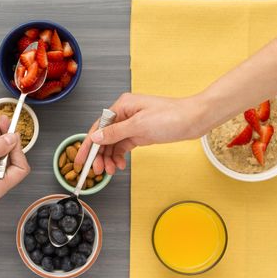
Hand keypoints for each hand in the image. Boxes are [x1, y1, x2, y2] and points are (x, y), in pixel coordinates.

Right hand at [75, 93, 208, 174]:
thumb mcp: (140, 126)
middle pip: (104, 137)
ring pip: (113, 144)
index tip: (81, 160)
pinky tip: (120, 165)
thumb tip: (96, 137)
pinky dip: (120, 156)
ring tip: (110, 171)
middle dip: (99, 155)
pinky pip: (124, 146)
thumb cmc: (172, 117)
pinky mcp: (141, 133)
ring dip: (110, 158)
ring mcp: (133, 124)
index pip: (98, 127)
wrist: (195, 119)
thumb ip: (115, 133)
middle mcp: (124, 114)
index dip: (88, 145)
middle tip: (97, 171)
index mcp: (121, 106)